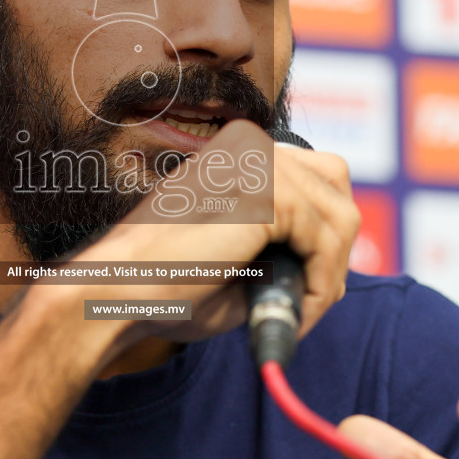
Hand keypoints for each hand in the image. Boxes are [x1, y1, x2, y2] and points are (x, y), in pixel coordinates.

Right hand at [72, 119, 359, 346]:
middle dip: (336, 247)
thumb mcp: (240, 255)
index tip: (311, 286)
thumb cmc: (168, 284)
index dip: (323, 234)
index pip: (317, 178)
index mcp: (240, 152)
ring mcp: (259, 163)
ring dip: (330, 273)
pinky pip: (324, 242)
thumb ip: (285, 247)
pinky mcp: (265, 193)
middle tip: (313, 297)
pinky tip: (295, 311)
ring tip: (301, 313)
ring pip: (339, 217)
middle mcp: (252, 145)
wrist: (119, 290)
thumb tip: (337, 267)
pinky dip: (320, 284)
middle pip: (337, 186)